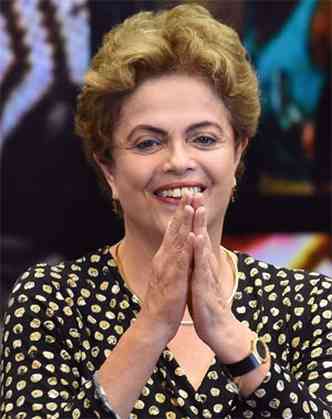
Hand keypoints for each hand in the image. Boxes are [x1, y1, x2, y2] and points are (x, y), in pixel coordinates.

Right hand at [138, 192, 194, 341]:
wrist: (154, 322)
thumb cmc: (164, 299)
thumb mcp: (169, 275)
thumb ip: (174, 260)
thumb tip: (180, 248)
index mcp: (165, 257)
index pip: (174, 231)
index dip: (181, 214)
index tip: (188, 198)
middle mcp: (164, 258)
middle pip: (174, 230)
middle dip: (182, 210)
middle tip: (189, 192)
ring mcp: (167, 267)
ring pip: (176, 240)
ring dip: (182, 222)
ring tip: (189, 206)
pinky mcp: (172, 279)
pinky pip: (179, 260)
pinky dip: (184, 246)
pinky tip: (190, 235)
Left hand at [189, 195, 235, 352]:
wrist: (217, 328)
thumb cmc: (205, 304)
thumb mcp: (197, 280)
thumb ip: (195, 265)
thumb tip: (191, 253)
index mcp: (200, 263)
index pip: (196, 235)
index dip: (192, 219)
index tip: (189, 200)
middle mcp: (204, 265)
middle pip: (200, 235)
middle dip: (197, 214)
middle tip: (196, 194)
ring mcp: (205, 273)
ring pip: (202, 246)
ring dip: (200, 226)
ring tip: (198, 208)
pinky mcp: (204, 285)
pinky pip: (201, 266)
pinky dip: (199, 251)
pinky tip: (197, 238)